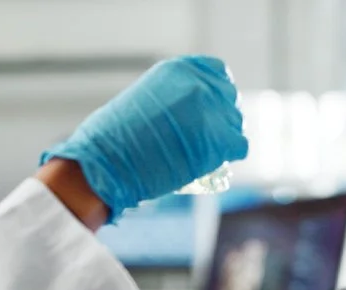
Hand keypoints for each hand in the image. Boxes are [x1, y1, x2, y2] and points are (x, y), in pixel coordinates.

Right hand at [39, 56, 247, 222]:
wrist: (107, 163)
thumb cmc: (113, 139)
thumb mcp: (142, 101)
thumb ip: (169, 99)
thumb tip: (185, 115)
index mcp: (178, 70)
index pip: (216, 72)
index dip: (214, 93)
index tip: (208, 111)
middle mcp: (199, 84)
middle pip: (228, 98)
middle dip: (219, 118)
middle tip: (206, 138)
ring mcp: (212, 111)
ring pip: (235, 123)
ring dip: (223, 138)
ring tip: (203, 153)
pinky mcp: (219, 140)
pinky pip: (239, 145)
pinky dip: (226, 156)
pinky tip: (210, 163)